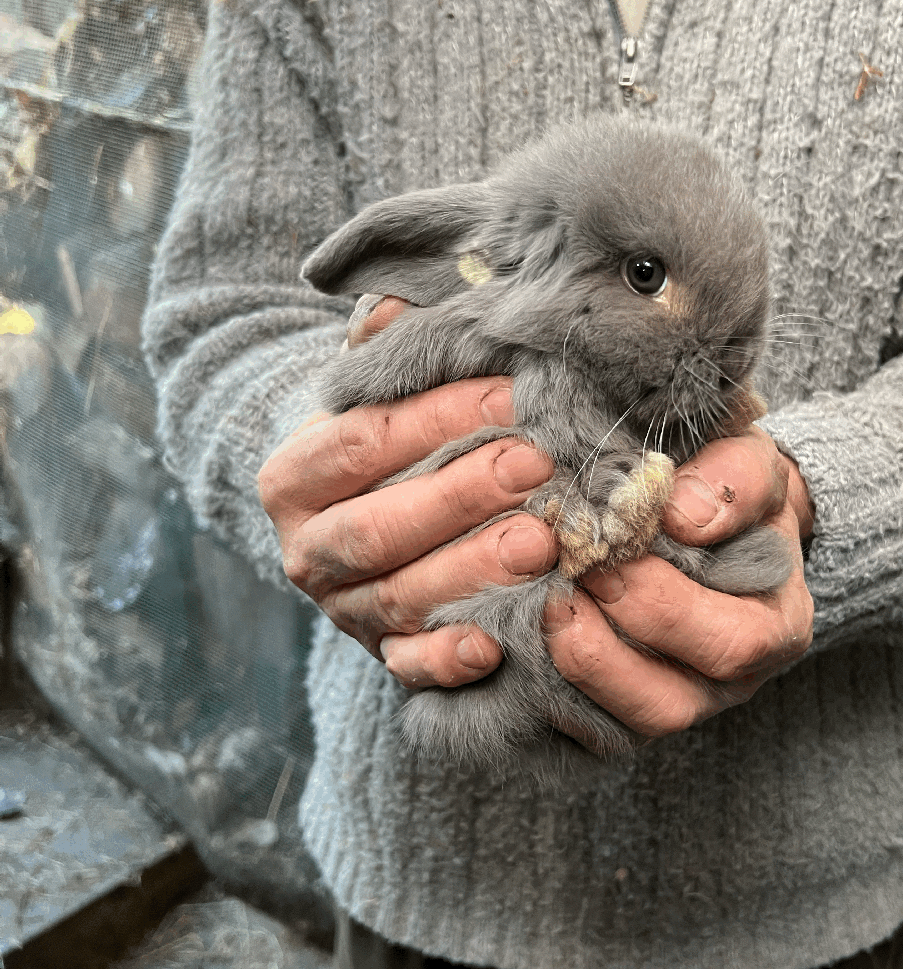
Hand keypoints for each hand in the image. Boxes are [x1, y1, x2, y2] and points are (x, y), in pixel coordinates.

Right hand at [258, 369, 558, 687]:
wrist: (357, 516)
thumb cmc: (384, 440)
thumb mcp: (373, 389)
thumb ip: (383, 351)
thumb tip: (395, 302)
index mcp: (294, 477)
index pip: (364, 441)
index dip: (438, 417)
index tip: (512, 393)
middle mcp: (307, 551)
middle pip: (380, 526)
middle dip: (462, 496)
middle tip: (537, 467)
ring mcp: (343, 610)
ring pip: (402, 596)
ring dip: (474, 571)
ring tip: (542, 542)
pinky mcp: (382, 654)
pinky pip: (411, 665)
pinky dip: (449, 660)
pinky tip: (494, 646)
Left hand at [543, 427, 814, 739]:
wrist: (707, 511)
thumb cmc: (728, 489)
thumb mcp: (751, 465)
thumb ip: (733, 482)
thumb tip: (683, 515)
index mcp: (775, 628)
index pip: (731, 645)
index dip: (664, 605)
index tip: (611, 547)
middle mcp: (729, 683)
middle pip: (671, 702)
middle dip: (608, 644)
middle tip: (567, 578)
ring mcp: (676, 703)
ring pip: (622, 726)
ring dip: (576, 668)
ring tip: (546, 603)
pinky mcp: (624, 713)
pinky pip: (585, 729)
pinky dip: (550, 691)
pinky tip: (526, 638)